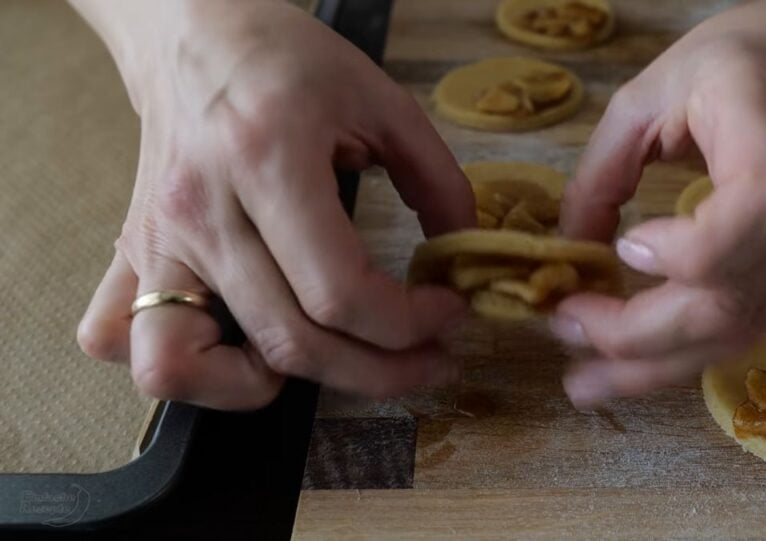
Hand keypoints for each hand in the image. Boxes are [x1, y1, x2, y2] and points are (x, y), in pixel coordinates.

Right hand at [74, 0, 474, 408]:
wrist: (192, 33)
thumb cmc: (285, 60)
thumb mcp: (383, 100)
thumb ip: (438, 178)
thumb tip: (464, 250)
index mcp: (267, 158)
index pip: (339, 291)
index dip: (410, 323)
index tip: (448, 310)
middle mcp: (200, 210)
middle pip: (289, 342)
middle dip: (380, 371)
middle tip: (430, 356)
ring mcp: (155, 239)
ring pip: (182, 366)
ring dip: (266, 388)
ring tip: (323, 357)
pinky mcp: (131, 253)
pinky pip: (123, 343)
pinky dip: (186, 370)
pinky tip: (243, 346)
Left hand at [553, 1, 765, 459]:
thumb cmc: (744, 56)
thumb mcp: (652, 89)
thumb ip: (604, 169)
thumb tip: (569, 249)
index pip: (738, 231)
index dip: (674, 258)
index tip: (622, 249)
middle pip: (727, 303)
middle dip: (633, 335)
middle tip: (564, 331)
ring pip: (752, 328)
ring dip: (670, 369)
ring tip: (590, 385)